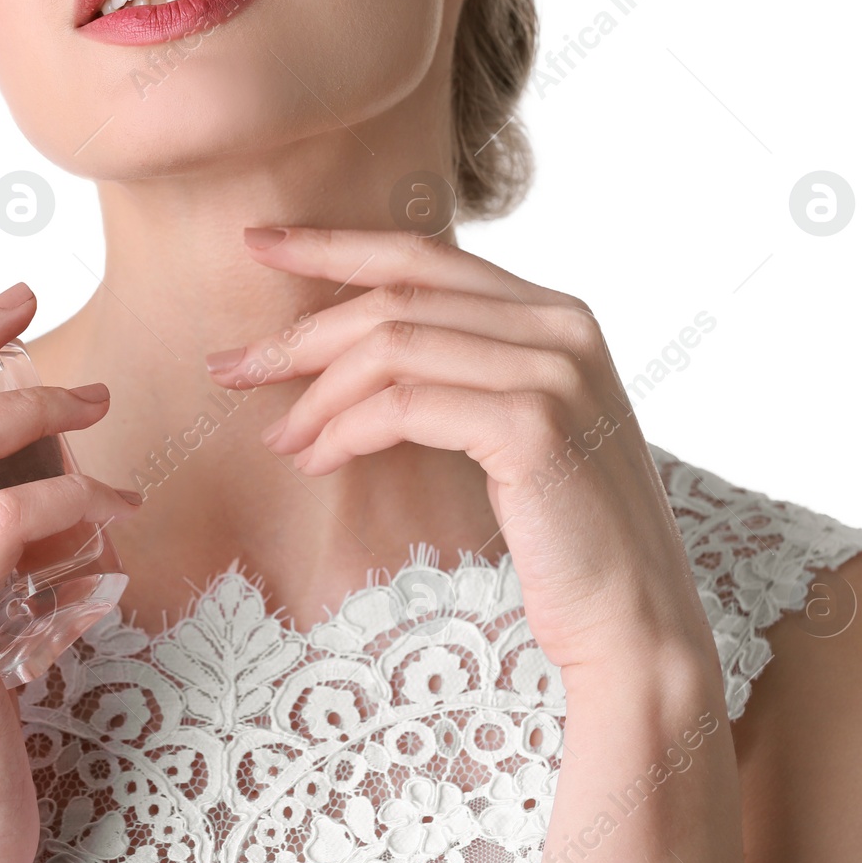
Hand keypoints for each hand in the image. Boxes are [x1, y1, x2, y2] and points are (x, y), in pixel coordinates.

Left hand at [204, 227, 712, 668]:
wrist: (633, 620)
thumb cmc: (562, 537)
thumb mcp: (514, 432)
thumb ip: (464, 374)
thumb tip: (353, 352)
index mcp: (555, 314)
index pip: (425, 253)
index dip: (333, 243)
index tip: (258, 242)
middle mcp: (562, 326)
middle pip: (397, 294)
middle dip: (300, 329)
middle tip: (228, 367)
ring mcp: (552, 371)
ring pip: (392, 345)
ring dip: (315, 393)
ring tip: (277, 439)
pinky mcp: (532, 426)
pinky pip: (404, 406)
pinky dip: (345, 429)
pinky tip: (316, 461)